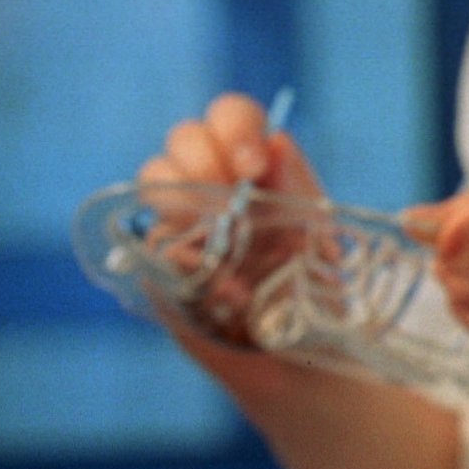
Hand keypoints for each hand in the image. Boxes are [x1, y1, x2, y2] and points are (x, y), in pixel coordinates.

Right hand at [135, 93, 324, 345]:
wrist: (301, 352)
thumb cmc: (317, 284)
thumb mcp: (320, 232)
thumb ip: (299, 187)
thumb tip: (279, 141)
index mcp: (256, 166)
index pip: (230, 116)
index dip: (236, 128)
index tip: (254, 165)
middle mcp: (214, 183)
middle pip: (184, 136)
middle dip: (205, 156)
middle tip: (233, 192)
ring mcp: (181, 218)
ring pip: (155, 175)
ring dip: (184, 193)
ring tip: (220, 226)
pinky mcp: (161, 260)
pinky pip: (149, 235)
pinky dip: (177, 247)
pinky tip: (211, 271)